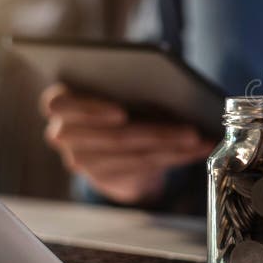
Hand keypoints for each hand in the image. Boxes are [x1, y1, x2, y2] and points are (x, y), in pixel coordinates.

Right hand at [40, 83, 215, 204]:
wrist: (109, 139)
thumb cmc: (116, 100)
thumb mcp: (117, 89)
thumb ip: (128, 85)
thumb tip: (171, 85)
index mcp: (61, 103)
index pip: (61, 104)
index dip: (91, 110)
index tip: (121, 113)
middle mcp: (64, 134)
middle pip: (113, 137)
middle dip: (157, 134)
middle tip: (191, 130)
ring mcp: (83, 161)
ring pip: (134, 156)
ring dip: (174, 148)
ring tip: (201, 140)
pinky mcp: (105, 178)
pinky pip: (145, 168)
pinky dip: (178, 157)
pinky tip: (200, 148)